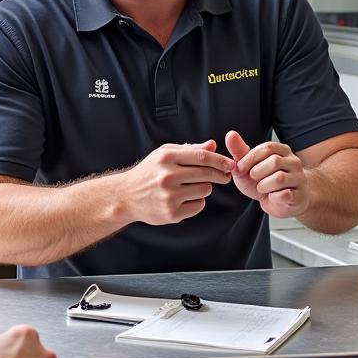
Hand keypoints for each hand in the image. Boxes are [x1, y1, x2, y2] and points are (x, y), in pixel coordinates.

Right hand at [116, 139, 234, 225]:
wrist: (126, 196)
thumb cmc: (149, 172)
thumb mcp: (165, 154)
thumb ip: (190, 150)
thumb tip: (212, 144)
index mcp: (166, 158)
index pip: (201, 156)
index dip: (220, 160)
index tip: (230, 163)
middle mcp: (167, 176)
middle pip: (206, 174)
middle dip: (220, 174)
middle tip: (225, 176)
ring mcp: (169, 196)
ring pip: (205, 190)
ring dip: (205, 188)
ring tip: (192, 186)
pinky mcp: (171, 213)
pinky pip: (198, 205)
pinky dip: (196, 202)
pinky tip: (185, 199)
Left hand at [225, 130, 308, 218]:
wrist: (281, 203)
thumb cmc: (264, 181)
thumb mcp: (248, 166)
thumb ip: (239, 151)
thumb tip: (230, 134)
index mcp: (282, 150)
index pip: (267, 147)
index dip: (250, 158)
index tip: (240, 168)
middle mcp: (293, 161)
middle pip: (274, 161)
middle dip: (257, 173)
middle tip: (253, 179)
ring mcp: (299, 178)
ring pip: (279, 178)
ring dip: (263, 186)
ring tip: (262, 188)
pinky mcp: (299, 195)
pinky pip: (285, 194)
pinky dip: (273, 197)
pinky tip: (272, 196)